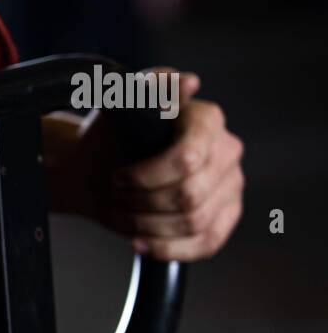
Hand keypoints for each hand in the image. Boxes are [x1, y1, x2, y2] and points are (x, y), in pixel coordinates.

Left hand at [54, 70, 244, 261]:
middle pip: (189, 195)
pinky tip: (139, 242)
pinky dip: (167, 249)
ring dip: (147, 225)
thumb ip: (150, 88)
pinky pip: (206, 243)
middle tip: (117, 197)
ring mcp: (231, 185)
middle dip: (143, 203)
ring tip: (124, 215)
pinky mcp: (226, 216)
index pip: (188, 159)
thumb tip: (189, 83)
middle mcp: (228, 151)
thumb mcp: (119, 107)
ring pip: (195, 222)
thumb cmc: (111, 138)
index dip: (147, 177)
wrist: (101, 170)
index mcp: (208, 120)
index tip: (118, 179)